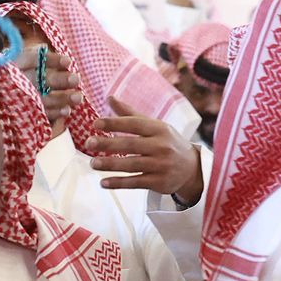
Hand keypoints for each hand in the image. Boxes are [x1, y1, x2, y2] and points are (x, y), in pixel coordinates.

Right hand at [15, 45, 82, 125]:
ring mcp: (17, 98)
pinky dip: (54, 113)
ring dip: (61, 98)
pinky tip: (67, 110)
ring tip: (78, 97)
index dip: (51, 60)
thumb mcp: (31, 59)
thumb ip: (43, 57)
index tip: (68, 62)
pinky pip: (39, 114)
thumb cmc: (26, 70)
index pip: (31, 59)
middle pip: (37, 80)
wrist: (7, 91)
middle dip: (58, 80)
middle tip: (76, 79)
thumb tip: (58, 59)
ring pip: (40, 99)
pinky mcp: (22, 114)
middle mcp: (13, 81)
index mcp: (15, 63)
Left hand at [89, 98, 203, 205]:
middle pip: (131, 145)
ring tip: (92, 163)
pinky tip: (103, 183)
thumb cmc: (167, 142)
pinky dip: (118, 183)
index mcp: (158, 129)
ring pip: (131, 165)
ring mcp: (161, 165)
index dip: (114, 123)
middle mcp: (161, 146)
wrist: (192, 168)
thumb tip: (109, 97)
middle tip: (88, 143)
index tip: (95, 123)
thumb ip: (130, 114)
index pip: (134, 124)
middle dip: (108, 144)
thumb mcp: (154, 126)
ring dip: (110, 165)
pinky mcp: (159, 182)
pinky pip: (135, 183)